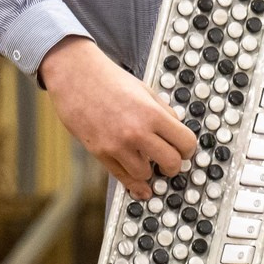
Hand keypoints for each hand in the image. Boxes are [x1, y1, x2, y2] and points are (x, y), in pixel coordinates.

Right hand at [41, 37, 198, 195]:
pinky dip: (134, 184)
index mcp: (152, 113)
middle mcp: (137, 132)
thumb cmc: (109, 80)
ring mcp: (117, 145)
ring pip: (146, 174)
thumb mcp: (145, 90)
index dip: (188, 150)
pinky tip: (140, 188)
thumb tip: (176, 133)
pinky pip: (122, 177)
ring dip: (149, 172)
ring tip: (146, 163)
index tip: (184, 151)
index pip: (185, 143)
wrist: (75, 76)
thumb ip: (163, 113)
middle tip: (169, 162)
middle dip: (173, 165)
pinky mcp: (100, 152)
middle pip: (171, 162)